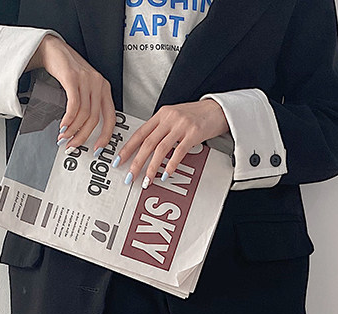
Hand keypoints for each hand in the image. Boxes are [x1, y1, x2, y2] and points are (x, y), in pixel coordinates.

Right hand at [29, 35, 116, 153]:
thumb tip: (86, 131)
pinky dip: (68, 119)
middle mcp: (98, 84)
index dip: (105, 136)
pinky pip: (73, 105)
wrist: (53, 49)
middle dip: (83, 136)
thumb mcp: (84, 88)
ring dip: (73, 130)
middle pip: (95, 119)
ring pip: (84, 114)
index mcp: (105, 88)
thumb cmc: (68, 70)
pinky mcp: (73, 77)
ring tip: (64, 137)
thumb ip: (89, 105)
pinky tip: (63, 125)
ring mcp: (86, 80)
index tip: (97, 148)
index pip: (111, 118)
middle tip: (73, 145)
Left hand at [114, 100, 229, 187]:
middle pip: (147, 143)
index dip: (128, 148)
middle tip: (130, 176)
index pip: (140, 133)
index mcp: (161, 115)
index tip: (119, 160)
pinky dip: (171, 164)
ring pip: (160, 149)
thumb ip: (162, 130)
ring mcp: (181, 125)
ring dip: (152, 167)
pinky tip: (166, 174)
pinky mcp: (193, 133)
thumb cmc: (197, 116)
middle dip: (136, 162)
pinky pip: (179, 151)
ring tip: (147, 180)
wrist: (218, 109)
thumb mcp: (175, 118)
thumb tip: (149, 147)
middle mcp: (169, 118)